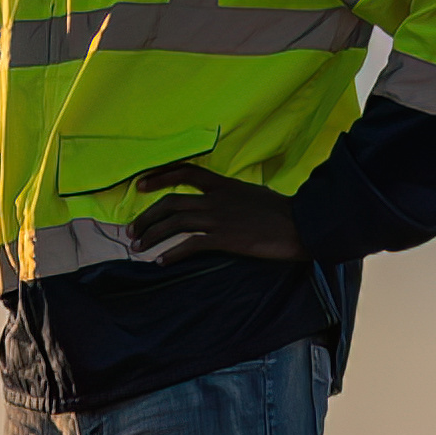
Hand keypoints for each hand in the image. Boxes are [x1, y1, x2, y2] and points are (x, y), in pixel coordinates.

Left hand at [128, 164, 310, 261]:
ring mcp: (220, 218)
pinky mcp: (225, 238)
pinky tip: (161, 261)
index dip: (160, 177)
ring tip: (138, 247)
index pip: (186, 173)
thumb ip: (234, 195)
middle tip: (132, 231)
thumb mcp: (255, 194)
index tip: (141, 186)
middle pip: (171, 203)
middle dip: (146, 217)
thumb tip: (225, 200)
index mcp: (224, 185)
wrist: (304, 223)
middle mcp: (217, 199)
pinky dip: (171, 253)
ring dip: (151, 235)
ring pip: (174, 223)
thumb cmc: (283, 212)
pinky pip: (190, 245)